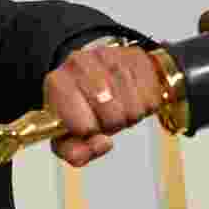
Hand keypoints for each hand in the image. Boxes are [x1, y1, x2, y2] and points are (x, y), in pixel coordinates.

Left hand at [44, 46, 161, 166]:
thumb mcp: (67, 138)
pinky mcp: (134, 54)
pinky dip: (145, 103)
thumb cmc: (78, 110)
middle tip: (105, 117)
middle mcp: (79, 63)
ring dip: (129, 114)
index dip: (89, 131)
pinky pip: (151, 94)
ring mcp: (108, 55)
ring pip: (134, 105)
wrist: (92, 79)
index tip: (87, 127)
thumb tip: (103, 144)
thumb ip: (76, 153)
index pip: (83, 124)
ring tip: (117, 107)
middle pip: (111, 113)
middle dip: (112, 123)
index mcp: (56, 84)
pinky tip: (131, 96)